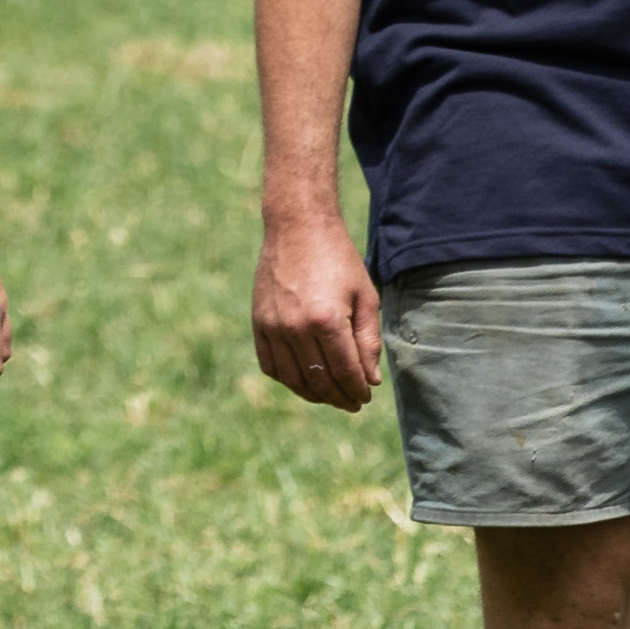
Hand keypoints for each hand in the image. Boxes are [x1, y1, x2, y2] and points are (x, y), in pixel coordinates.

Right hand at [250, 213, 383, 410]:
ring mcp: (273, 327)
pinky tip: (303, 380)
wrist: (297, 226)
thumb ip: (368, 340)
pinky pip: (270, 365)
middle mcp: (296, 328)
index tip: (366, 397)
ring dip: (314, 395)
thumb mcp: (365, 296)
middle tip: (352, 402)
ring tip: (330, 395)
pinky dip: (288, 379)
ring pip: (294, 380)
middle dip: (340, 397)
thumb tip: (370, 380)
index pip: (345, 373)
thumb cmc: (338, 259)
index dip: (358, 391)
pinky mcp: (258, 323)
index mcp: (327, 320)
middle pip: (320, 381)